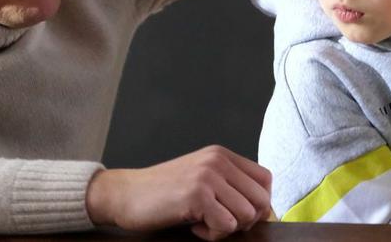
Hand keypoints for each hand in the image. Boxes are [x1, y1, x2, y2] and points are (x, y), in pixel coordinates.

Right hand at [85, 145, 271, 240]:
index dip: (259, 204)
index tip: (240, 216)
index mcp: (221, 155)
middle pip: (261, 200)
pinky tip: (194, 226)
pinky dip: (212, 234)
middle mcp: (218, 161)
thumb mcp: (201, 178)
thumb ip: (229, 185)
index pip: (265, 179)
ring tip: (203, 222)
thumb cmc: (162, 193)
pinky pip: (226, 226)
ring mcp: (208, 176)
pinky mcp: (197, 195)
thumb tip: (264, 210)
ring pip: (246, 215)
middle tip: (220, 223)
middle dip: (246, 220)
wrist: (125, 194)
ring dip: (226, 228)